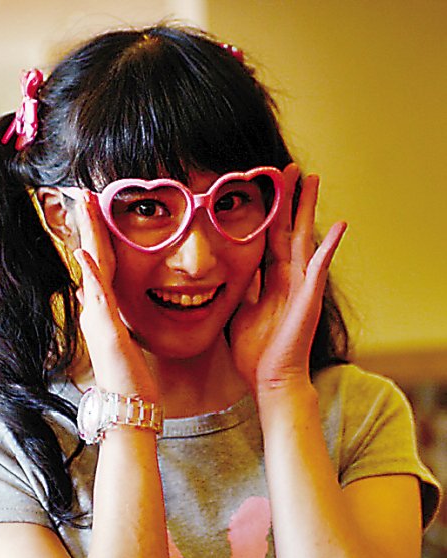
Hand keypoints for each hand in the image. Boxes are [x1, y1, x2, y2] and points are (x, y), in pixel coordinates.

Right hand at [72, 192, 158, 401]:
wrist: (128, 406)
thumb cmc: (130, 378)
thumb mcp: (123, 339)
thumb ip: (112, 317)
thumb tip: (96, 298)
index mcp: (104, 309)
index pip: (100, 263)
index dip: (96, 234)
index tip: (94, 205)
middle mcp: (96, 310)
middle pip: (92, 257)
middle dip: (87, 223)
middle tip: (82, 191)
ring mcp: (98, 320)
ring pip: (91, 269)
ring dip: (87, 236)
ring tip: (82, 205)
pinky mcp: (105, 333)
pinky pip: (96, 298)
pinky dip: (90, 275)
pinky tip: (83, 253)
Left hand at [230, 164, 346, 395]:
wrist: (270, 381)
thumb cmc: (256, 353)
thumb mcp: (238, 313)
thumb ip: (238, 290)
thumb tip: (223, 274)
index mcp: (270, 281)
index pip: (267, 238)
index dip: (265, 213)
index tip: (262, 187)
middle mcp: (288, 278)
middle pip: (288, 229)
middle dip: (288, 199)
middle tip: (288, 168)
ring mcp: (301, 286)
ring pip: (306, 238)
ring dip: (309, 208)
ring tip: (314, 178)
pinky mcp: (309, 298)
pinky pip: (320, 267)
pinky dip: (330, 246)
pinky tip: (340, 224)